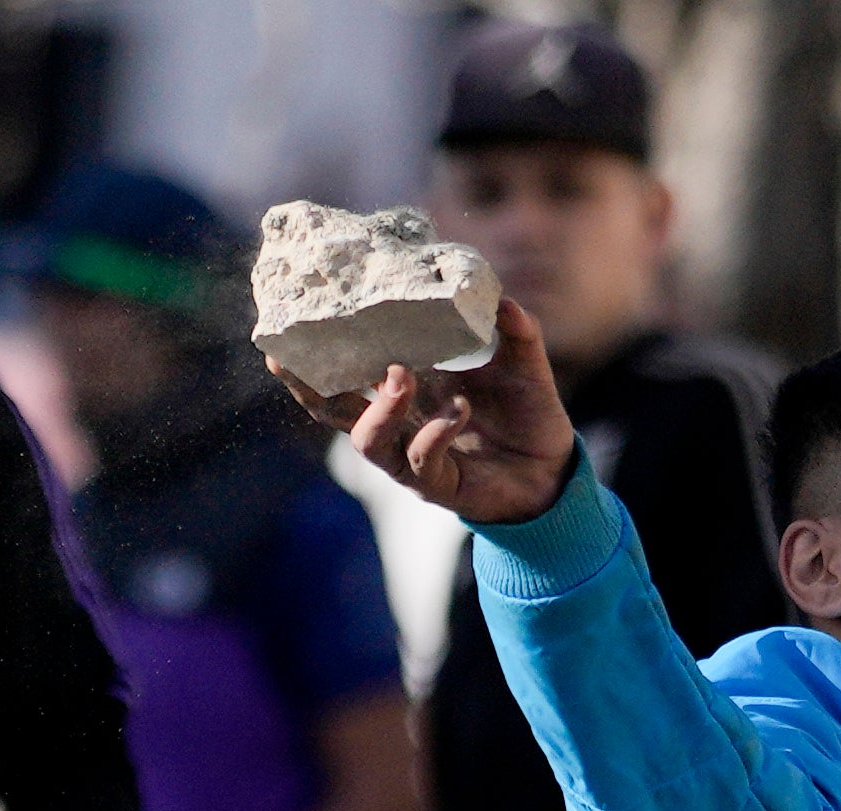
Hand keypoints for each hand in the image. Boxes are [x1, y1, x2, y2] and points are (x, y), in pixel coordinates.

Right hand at [282, 296, 576, 525]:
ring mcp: (410, 455)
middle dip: (306, 385)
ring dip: (379, 407)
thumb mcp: (520, 361)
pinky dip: (437, 431)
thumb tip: (502, 296)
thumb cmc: (523, 411)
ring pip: (367, 439)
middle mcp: (396, 421)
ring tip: (400, 375)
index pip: (346, 368)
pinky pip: (422, 458)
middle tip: (289, 355)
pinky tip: (460, 409)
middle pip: (331, 408)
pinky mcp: (435, 484)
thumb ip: (512, 329)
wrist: (550, 469)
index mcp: (402, 386)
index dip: (315, 350)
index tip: (291, 320)